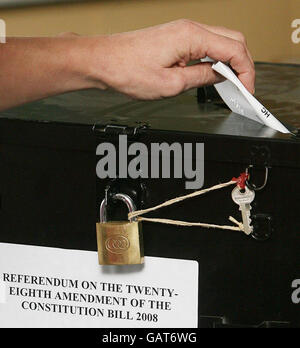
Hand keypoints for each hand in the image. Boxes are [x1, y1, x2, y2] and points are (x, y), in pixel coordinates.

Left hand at [87, 19, 254, 98]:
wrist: (103, 62)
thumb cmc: (127, 70)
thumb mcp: (171, 84)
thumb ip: (201, 78)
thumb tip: (220, 76)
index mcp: (192, 36)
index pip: (234, 50)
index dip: (246, 71)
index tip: (248, 89)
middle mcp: (189, 28)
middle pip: (232, 41)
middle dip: (243, 65)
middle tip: (242, 87)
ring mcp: (182, 32)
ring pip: (219, 42)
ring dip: (228, 62)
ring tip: (230, 84)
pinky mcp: (175, 39)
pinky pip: (204, 45)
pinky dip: (214, 59)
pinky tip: (212, 74)